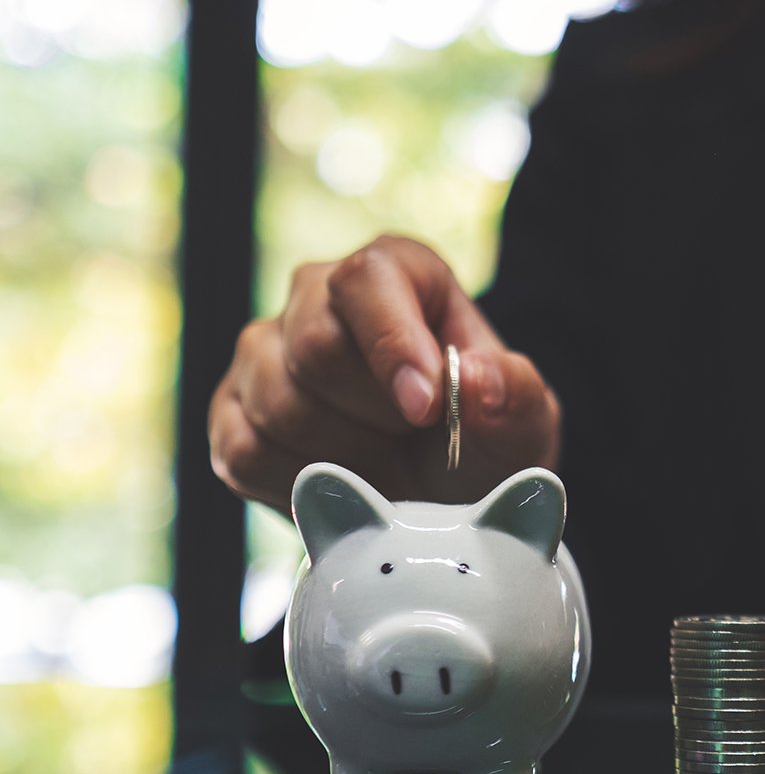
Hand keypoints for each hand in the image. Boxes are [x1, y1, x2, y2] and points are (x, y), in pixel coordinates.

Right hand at [209, 235, 561, 512]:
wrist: (439, 502)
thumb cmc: (481, 442)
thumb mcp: (523, 424)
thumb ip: (516, 395)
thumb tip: (475, 377)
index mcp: (395, 271)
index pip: (368, 279)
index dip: (392, 343)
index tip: (425, 409)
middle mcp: (316, 296)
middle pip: (316, 346)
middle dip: (375, 419)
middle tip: (416, 447)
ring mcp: (264, 353)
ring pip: (279, 404)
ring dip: (345, 460)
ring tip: (389, 471)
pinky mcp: (231, 413)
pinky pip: (245, 451)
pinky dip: (301, 487)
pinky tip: (343, 486)